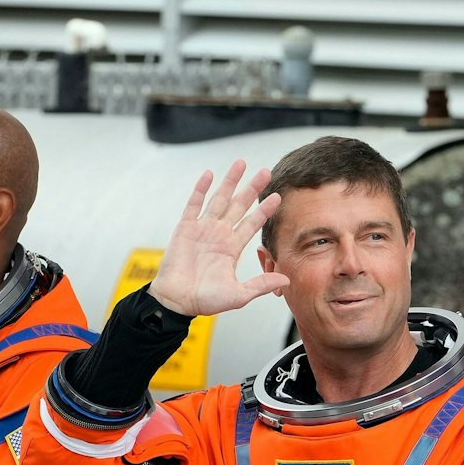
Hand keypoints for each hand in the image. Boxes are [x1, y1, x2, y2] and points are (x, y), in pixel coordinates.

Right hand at [145, 160, 288, 317]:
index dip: (264, 210)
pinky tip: (209, 175)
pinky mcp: (185, 228)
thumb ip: (260, 285)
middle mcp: (219, 234)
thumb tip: (286, 279)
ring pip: (219, 199)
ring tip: (241, 164)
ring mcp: (202, 228)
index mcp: (231, 247)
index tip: (277, 197)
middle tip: (265, 172)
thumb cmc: (204, 300)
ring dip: (230, 182)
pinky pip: (194, 204)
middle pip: (239, 205)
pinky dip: (201, 189)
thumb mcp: (238, 294)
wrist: (177, 301)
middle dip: (252, 188)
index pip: (251, 223)